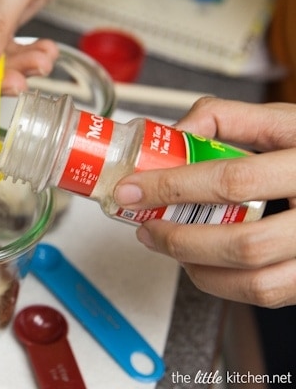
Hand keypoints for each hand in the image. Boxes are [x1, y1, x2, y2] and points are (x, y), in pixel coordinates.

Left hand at [113, 97, 295, 307]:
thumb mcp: (282, 119)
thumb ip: (225, 118)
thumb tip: (173, 133)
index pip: (231, 181)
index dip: (172, 188)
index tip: (133, 189)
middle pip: (243, 243)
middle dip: (179, 240)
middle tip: (146, 227)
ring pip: (256, 282)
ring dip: (197, 268)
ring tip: (168, 246)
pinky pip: (267, 295)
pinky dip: (222, 284)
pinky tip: (200, 262)